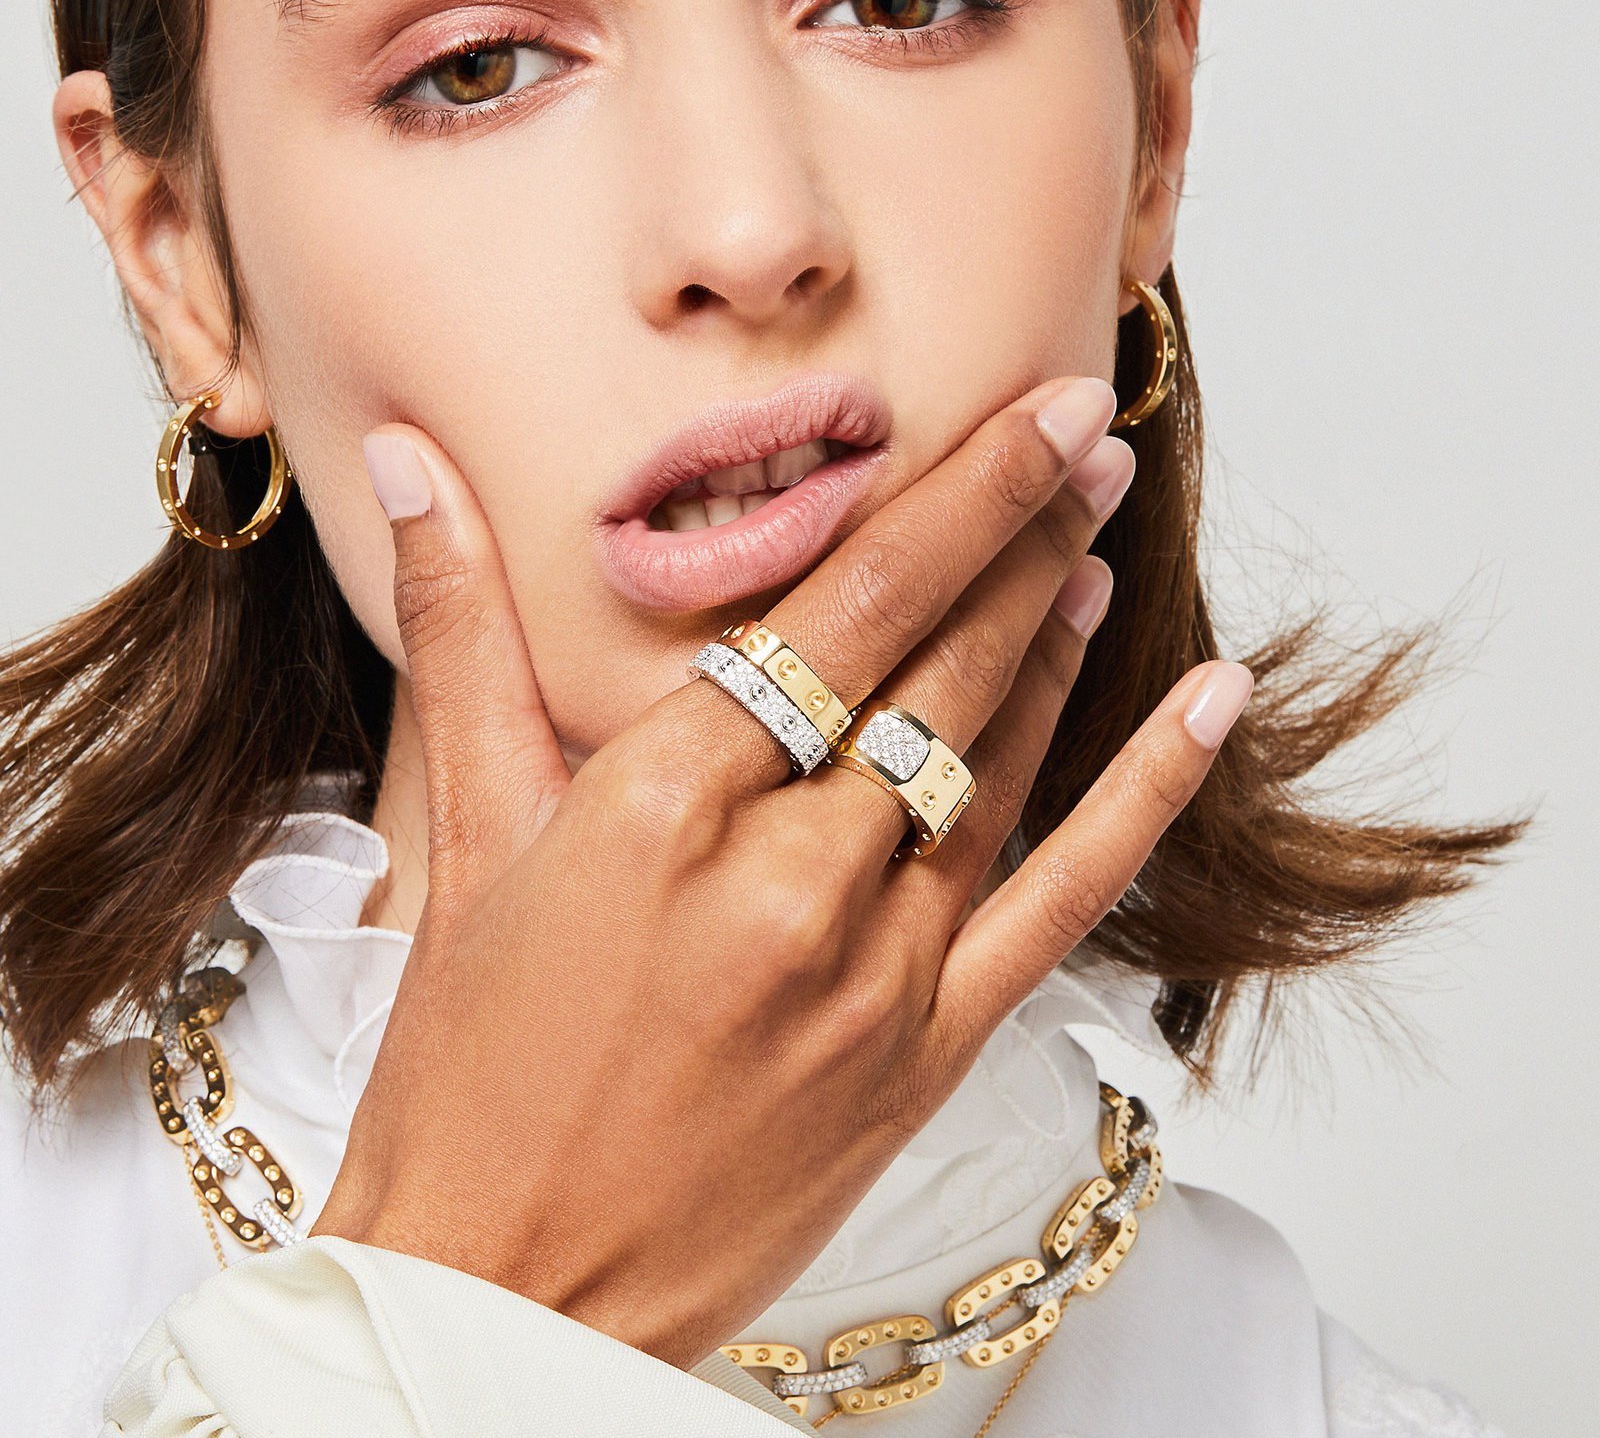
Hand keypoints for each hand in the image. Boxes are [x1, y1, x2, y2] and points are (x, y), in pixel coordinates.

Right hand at [312, 374, 1251, 1370]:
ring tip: (1091, 536)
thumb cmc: (470, 1065)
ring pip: (995, 763)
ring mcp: (873, 971)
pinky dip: (1141, 797)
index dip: (955, 497)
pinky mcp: (926, 1055)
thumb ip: (460, 632)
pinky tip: (1205, 705)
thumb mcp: (465, 832)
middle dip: (1021, 535)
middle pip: (936, 666)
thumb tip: (405, 467)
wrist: (507, 1284)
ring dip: (1053, 639)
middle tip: (1084, 435)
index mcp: (661, 801)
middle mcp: (785, 874)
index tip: (1033, 415)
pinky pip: (1060, 903)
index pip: (844, 607)